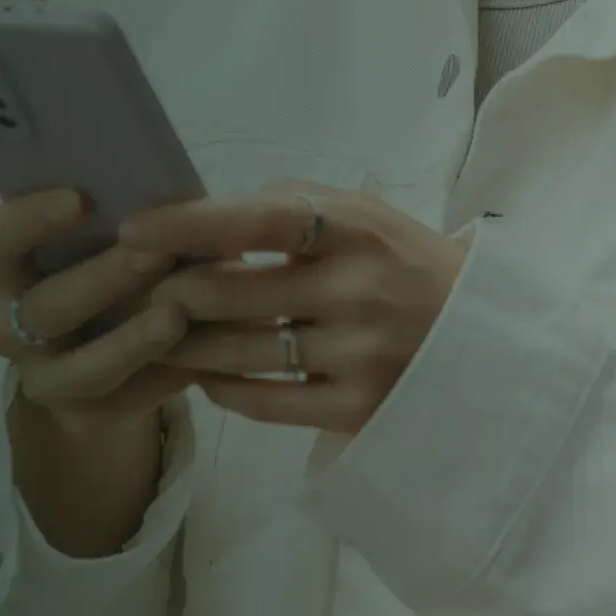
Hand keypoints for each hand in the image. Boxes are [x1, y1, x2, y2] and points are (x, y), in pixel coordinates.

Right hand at [0, 188, 196, 433]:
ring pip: (80, 369)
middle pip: (43, 308)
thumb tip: (168, 199)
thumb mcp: (102, 234)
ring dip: (131, 341)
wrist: (103, 343)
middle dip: (103, 280)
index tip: (82, 199)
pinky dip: (160, 379)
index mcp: (1, 266)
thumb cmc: (104, 260)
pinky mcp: (76, 415)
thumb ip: (120, 216)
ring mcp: (38, 376)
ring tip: (178, 315)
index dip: (29, 219)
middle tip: (157, 254)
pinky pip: (117, 404)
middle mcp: (7, 325)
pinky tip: (198, 358)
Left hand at [120, 181, 469, 435]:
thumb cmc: (409, 266)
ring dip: (181, 342)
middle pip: (233, 292)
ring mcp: (358, 355)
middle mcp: (357, 291)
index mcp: (358, 230)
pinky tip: (202, 373)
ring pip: (238, 350)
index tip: (132, 230)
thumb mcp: (368, 218)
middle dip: (168, 291)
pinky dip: (221, 386)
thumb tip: (205, 211)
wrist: (488, 343)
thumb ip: (295, 207)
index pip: (258, 219)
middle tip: (128, 290)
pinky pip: (264, 402)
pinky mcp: (357, 409)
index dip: (188, 224)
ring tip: (148, 333)